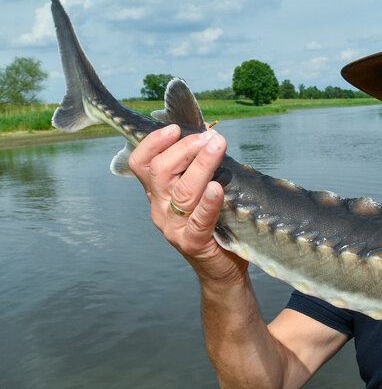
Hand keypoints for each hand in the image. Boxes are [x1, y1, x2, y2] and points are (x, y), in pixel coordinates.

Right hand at [129, 124, 247, 285]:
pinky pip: (198, 220)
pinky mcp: (191, 243)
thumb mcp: (201, 191)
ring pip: (182, 191)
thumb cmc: (216, 224)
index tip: (175, 128)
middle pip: (161, 171)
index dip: (154, 143)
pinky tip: (218, 189)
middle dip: (186, 148)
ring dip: (202, 165)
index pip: (143, 163)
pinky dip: (209, 202)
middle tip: (210, 137)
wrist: (222, 269)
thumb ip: (200, 168)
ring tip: (217, 147)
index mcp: (158, 193)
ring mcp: (173, 227)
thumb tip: (211, 135)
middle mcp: (160, 208)